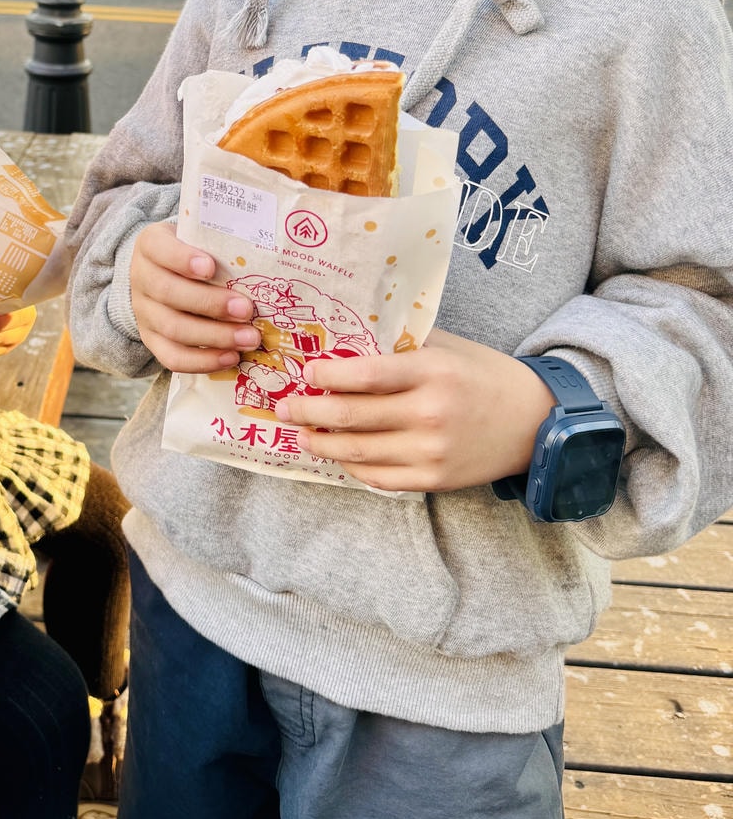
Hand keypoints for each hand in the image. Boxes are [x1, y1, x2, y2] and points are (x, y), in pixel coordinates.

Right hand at [129, 221, 260, 372]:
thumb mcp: (197, 238)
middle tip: (247, 309)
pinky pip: (172, 357)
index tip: (211, 266)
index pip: (159, 249)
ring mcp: (144, 313)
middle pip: (168, 293)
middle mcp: (142, 279)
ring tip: (249, 338)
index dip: (182, 259)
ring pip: (173, 329)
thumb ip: (219, 243)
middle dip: (210, 303)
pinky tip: (231, 357)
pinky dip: (203, 361)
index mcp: (151, 246)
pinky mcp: (152, 341)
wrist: (161, 275)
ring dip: (215, 336)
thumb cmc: (191, 252)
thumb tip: (265, 253)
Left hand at [274, 328, 555, 492]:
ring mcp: (431, 451)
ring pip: (358, 451)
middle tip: (285, 405)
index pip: (364, 374)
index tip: (305, 371)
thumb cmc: (483, 375)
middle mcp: (429, 413)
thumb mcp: (446, 347)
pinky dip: (351, 466)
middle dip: (308, 410)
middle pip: (351, 416)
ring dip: (321, 442)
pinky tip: (337, 453)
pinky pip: (379, 478)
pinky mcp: (434, 480)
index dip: (326, 375)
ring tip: (301, 432)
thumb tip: (345, 339)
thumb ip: (401, 345)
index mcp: (431, 372)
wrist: (534, 421)